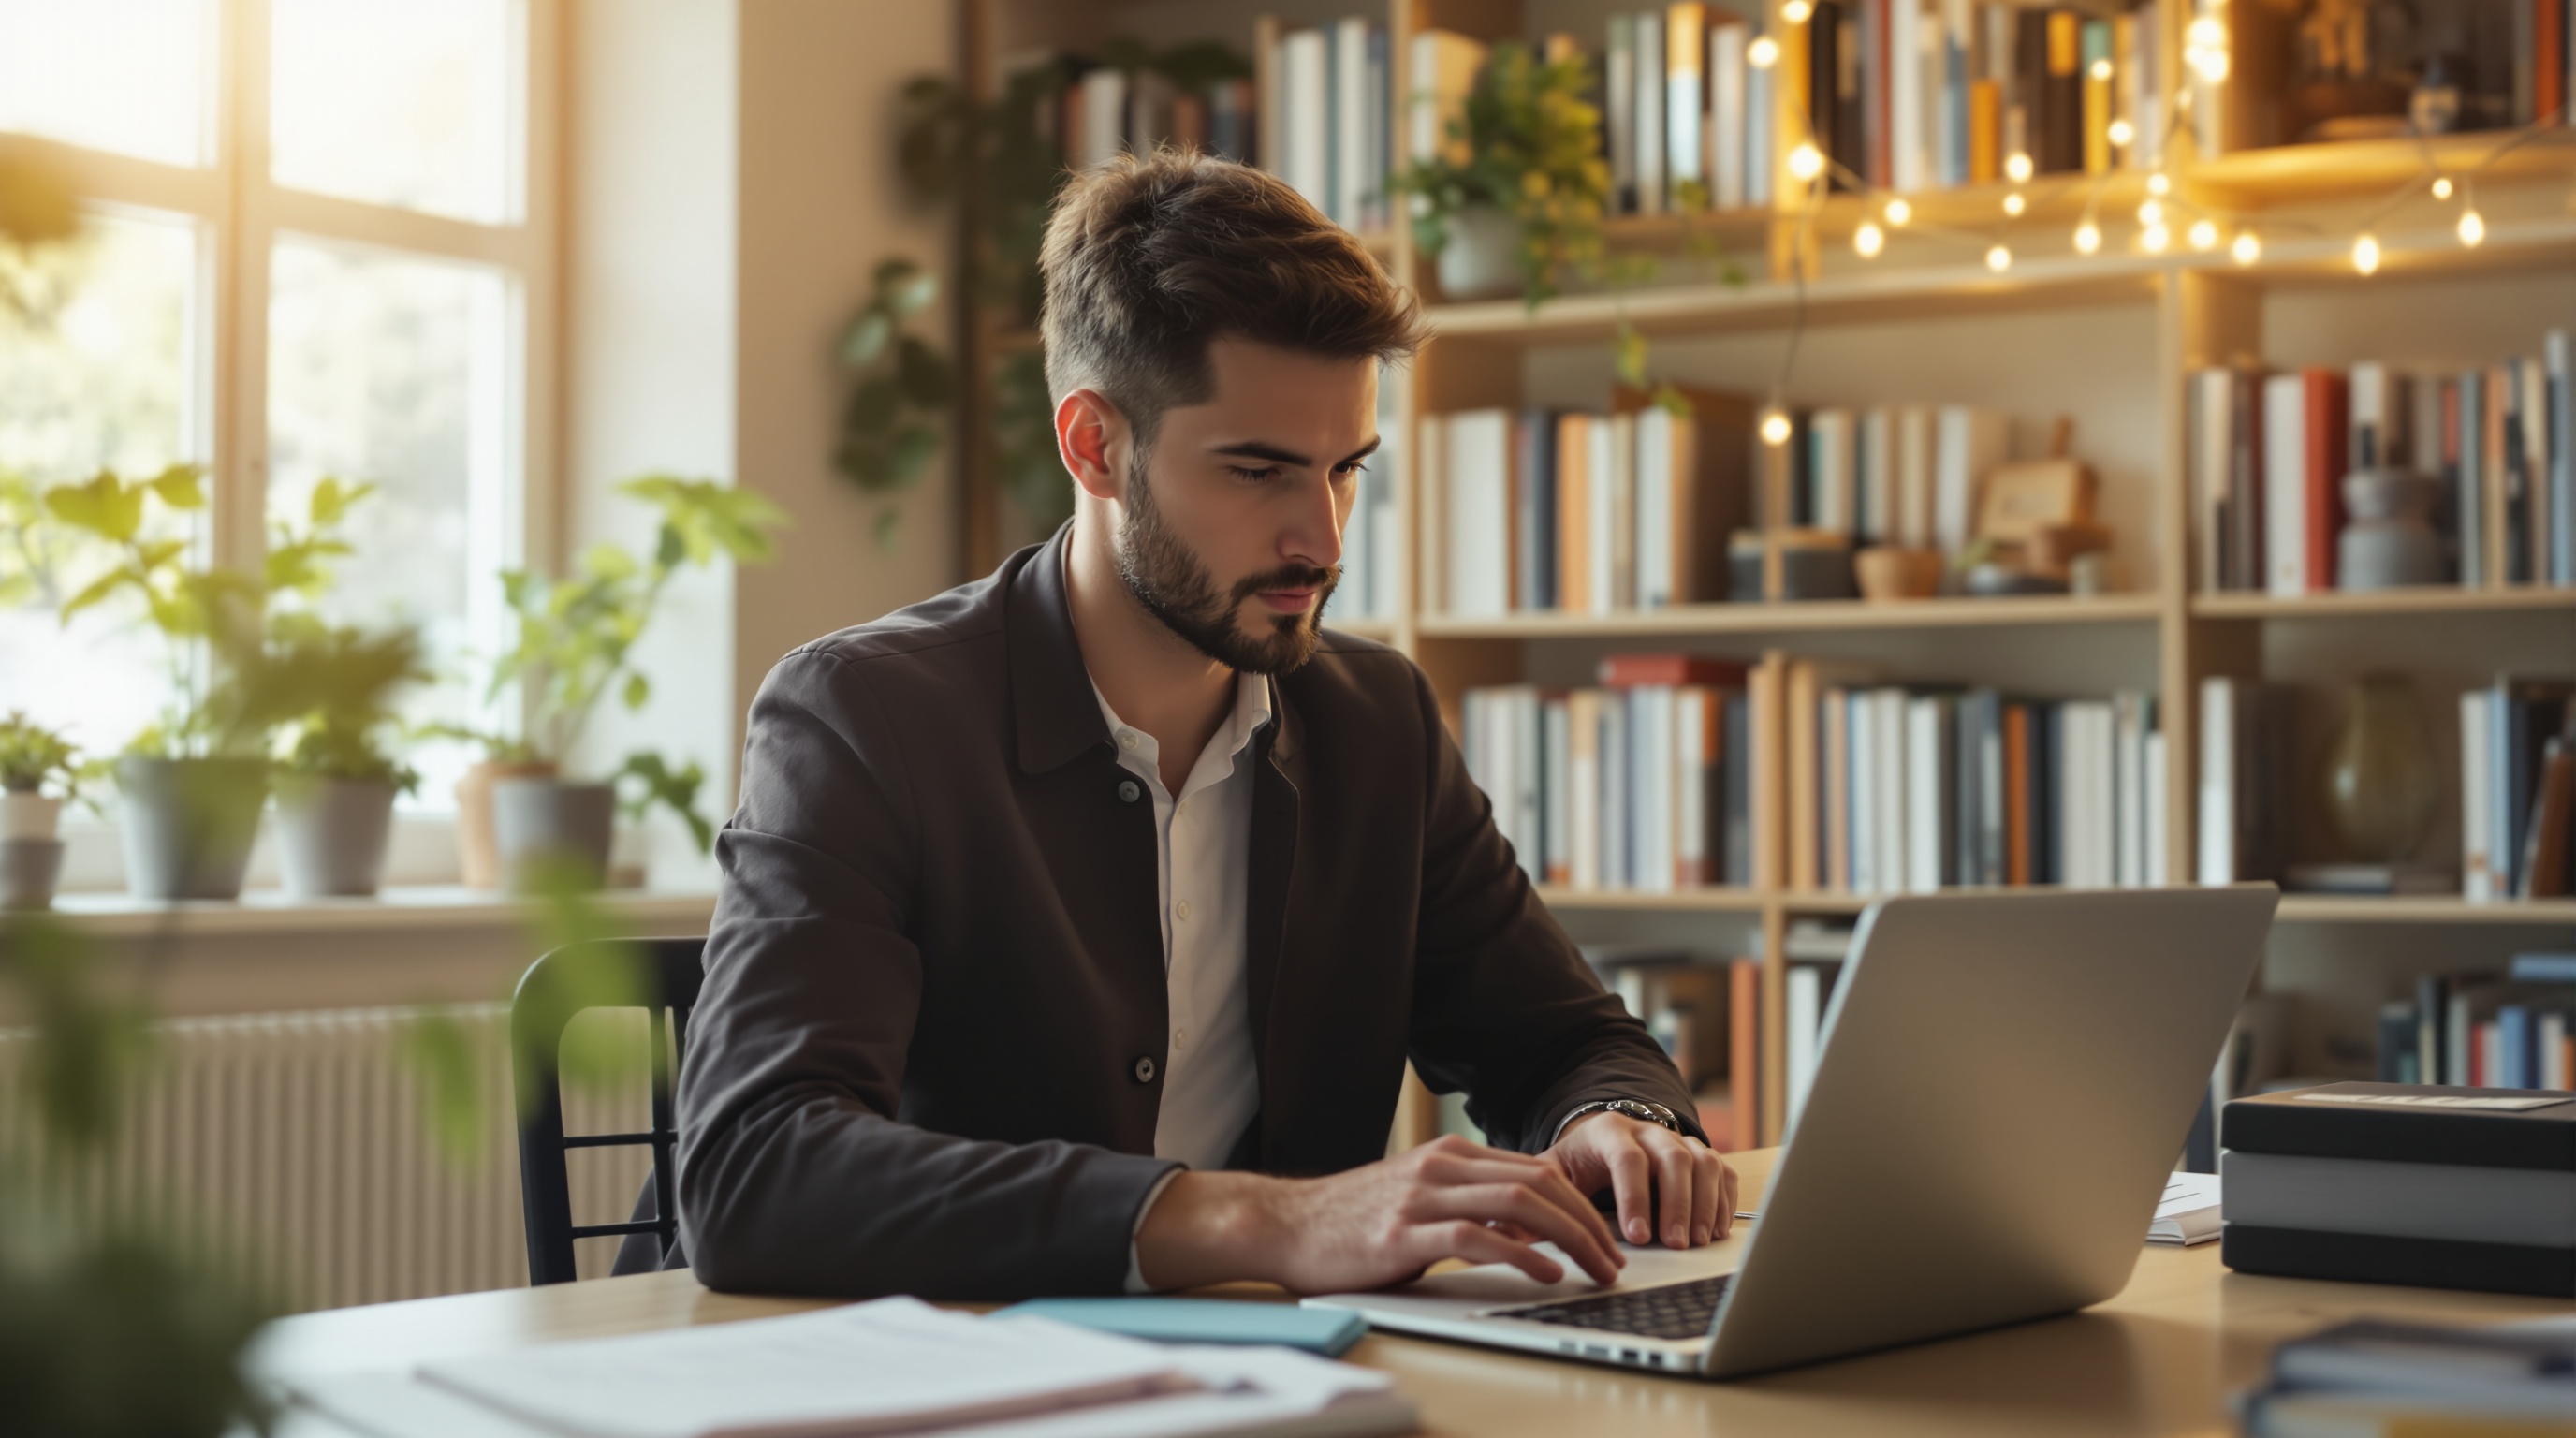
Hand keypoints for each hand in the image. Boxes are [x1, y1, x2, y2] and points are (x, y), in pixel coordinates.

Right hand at [1134, 1135, 1625, 1293]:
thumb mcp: (1418, 1200)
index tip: (1604, 1237)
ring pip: (1520, 1205)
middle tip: (1613, 1260)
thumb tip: (1529, 1234)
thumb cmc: (1350, 1220)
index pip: (1535, 1170)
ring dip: (1570, 1239)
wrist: (1284, 1224)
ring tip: (1595, 1269)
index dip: (1580, 1203)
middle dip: (1587, 1222)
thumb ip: (1469, 1207)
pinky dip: (1522, 1255)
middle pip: (1539, 1184)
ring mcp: (1423, 1195)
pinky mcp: (1405, 1231)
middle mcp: (1442, 1165)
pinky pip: (1478, 1237)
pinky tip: (1546, 1273)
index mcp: (1450, 1155)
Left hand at [1545, 1111, 1735, 1248]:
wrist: (1601, 1140)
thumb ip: (1541, 1195)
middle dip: (1678, 1204)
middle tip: (1676, 1244)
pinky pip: (1722, 1171)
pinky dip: (1725, 1201)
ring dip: (1705, 1204)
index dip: (1635, 1198)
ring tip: (1698, 1241)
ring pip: (1704, 1161)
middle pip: (1674, 1158)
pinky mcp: (1699, 1155)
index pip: (1628, 1158)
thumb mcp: (1553, 1173)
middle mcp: (1648, 1131)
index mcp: (1608, 1131)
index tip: (1637, 1237)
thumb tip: (1514, 1229)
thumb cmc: (1577, 1164)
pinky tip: (1717, 1230)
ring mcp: (1678, 1140)